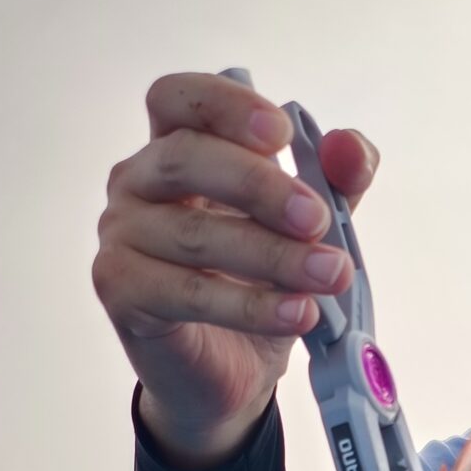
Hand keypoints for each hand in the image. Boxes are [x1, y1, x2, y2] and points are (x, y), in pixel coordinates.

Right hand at [92, 71, 379, 464]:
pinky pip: (185, 293)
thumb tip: (351, 147)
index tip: (283, 135)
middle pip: (185, 157)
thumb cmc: (259, 285)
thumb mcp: (307, 228)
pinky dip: (250, 305)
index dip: (226, 104)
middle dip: (261, 186)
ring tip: (330, 275)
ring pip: (193, 233)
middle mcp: (136, 182)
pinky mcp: (120, 290)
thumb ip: (335, 182)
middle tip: (319, 221)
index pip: (178, 97)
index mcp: (176, 148)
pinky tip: (298, 313)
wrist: (231, 372)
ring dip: (272, 254)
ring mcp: (121, 235)